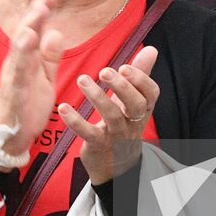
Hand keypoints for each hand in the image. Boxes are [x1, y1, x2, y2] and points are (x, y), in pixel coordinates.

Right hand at [0, 0, 63, 159]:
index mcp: (25, 60)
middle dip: (33, 18)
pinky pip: (17, 81)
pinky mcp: (13, 97)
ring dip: (25, 39)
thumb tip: (56, 32)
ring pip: (18, 56)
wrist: (10, 137)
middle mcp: (16, 65)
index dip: (39, 13)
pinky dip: (20, 67)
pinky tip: (26, 55)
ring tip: (33, 22)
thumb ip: (50, 57)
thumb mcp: (44, 78)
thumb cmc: (27, 105)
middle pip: (24, 37)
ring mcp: (13, 80)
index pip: (32, 31)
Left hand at [58, 46, 159, 184]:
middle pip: (135, 105)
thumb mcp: (134, 101)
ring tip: (82, 79)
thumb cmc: (124, 124)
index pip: (151, 93)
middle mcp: (133, 122)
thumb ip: (140, 75)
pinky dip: (76, 121)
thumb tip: (152, 49)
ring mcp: (117, 136)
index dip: (141, 80)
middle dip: (121, 87)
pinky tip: (63, 107)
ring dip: (97, 97)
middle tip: (104, 71)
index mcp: (143, 108)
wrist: (116, 166)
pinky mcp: (98, 146)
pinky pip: (89, 134)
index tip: (125, 67)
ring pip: (112, 117)